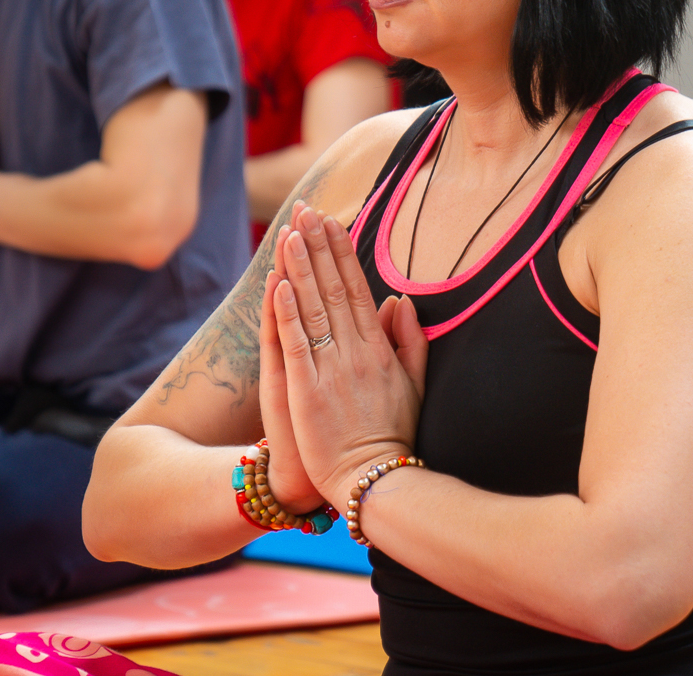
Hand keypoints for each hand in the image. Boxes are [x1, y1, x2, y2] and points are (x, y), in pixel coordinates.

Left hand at [271, 202, 428, 511]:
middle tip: (307, 211)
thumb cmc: (390, 436)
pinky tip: (280, 283)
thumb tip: (399, 300)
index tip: (333, 222)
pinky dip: (288, 312)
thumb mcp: (413, 386)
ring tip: (290, 232)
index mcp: (378, 350)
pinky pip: (297, 342)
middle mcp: (356, 352)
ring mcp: (331, 369)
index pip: (358, 290)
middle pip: (334, 289)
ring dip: (301, 267)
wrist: (374, 481)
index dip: (344, 254)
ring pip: (313, 308)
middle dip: (319, 247)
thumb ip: (409, 342)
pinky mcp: (307, 389)